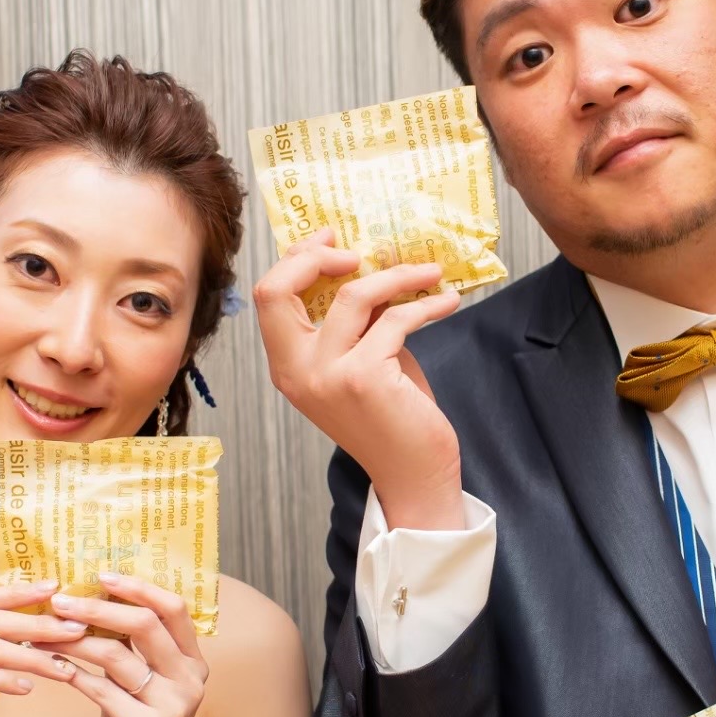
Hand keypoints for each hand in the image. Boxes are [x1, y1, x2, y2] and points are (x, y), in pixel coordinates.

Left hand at [48, 574, 208, 716]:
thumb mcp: (141, 685)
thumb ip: (132, 648)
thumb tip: (94, 595)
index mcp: (194, 662)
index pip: (174, 608)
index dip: (138, 586)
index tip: (100, 573)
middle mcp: (192, 681)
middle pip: (146, 624)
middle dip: (98, 606)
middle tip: (59, 599)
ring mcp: (174, 707)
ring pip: (116, 655)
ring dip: (71, 640)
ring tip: (40, 633)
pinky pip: (100, 690)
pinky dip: (70, 673)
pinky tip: (48, 665)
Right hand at [253, 228, 465, 528]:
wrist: (413, 475)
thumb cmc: (393, 419)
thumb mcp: (364, 361)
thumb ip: (357, 323)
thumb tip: (372, 267)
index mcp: (288, 366)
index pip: (269, 296)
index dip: (298, 259)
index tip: (333, 241)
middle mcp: (297, 371)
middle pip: (279, 288)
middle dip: (318, 255)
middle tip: (362, 250)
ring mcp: (327, 375)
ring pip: (353, 296)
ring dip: (397, 276)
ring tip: (430, 273)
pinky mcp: (363, 378)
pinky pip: (395, 319)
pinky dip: (426, 305)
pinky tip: (446, 303)